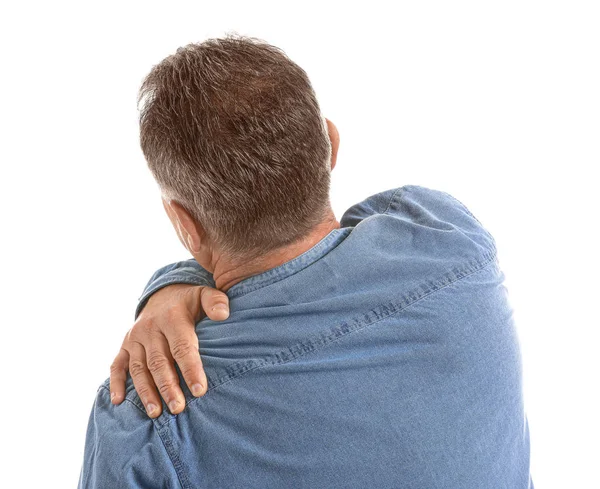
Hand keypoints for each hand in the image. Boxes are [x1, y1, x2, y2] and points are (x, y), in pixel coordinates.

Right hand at [109, 284, 229, 417]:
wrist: (163, 294)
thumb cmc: (190, 302)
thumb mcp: (204, 295)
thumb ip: (216, 301)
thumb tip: (223, 314)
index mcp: (173, 317)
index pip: (182, 346)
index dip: (191, 369)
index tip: (200, 391)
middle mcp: (150, 328)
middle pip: (159, 361)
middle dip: (168, 387)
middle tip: (178, 409)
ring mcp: (135, 338)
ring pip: (138, 368)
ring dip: (146, 391)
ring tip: (155, 413)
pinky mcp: (124, 345)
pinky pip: (117, 365)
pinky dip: (116, 383)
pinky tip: (118, 401)